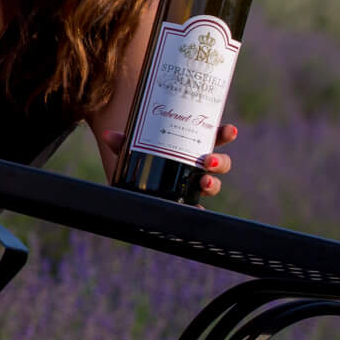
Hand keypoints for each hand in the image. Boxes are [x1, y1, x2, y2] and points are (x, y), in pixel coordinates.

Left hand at [97, 122, 237, 197]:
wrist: (135, 175)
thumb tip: (109, 135)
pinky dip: (198, 209)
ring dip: (212, 183)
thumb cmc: (142, 154)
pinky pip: (198, 205)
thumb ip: (123, 142)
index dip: (224, 134)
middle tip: (208, 161)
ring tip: (204, 182)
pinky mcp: (187, 200)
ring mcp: (195, 183)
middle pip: (220, 163)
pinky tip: (197, 210)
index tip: (230, 130)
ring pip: (214, 184)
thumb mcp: (133, 146)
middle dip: (219, 161)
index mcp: (192, 145)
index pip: (214, 138)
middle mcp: (199, 165)